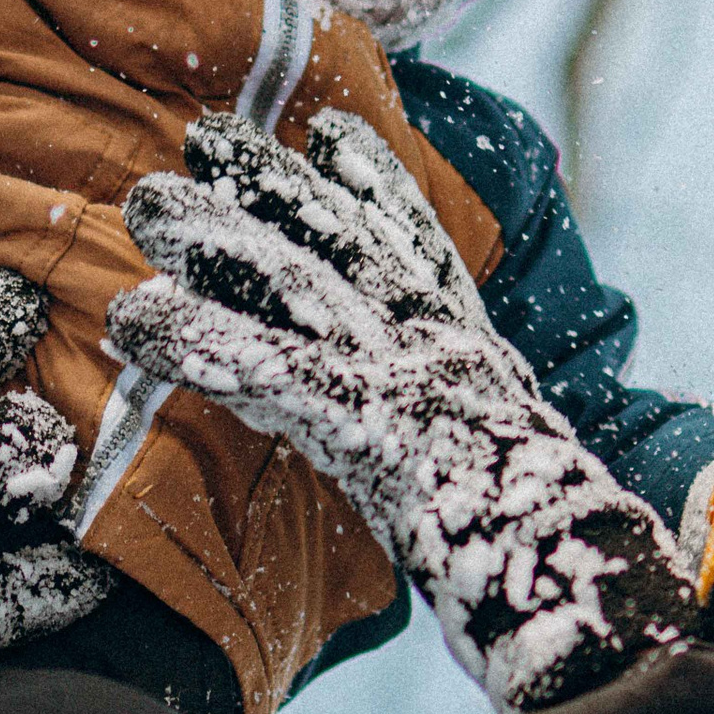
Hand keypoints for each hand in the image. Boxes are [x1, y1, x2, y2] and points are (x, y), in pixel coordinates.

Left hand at [107, 110, 690, 713]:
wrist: (578, 582)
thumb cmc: (544, 552)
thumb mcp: (508, 468)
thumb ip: (462, 435)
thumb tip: (432, 447)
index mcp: (475, 357)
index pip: (421, 250)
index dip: (377, 185)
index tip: (334, 131)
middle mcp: (440, 348)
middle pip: (344, 243)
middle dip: (271, 184)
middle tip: (205, 134)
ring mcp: (405, 379)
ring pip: (296, 284)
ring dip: (214, 238)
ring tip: (145, 202)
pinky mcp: (367, 426)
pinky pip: (265, 370)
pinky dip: (196, 339)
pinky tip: (135, 320)